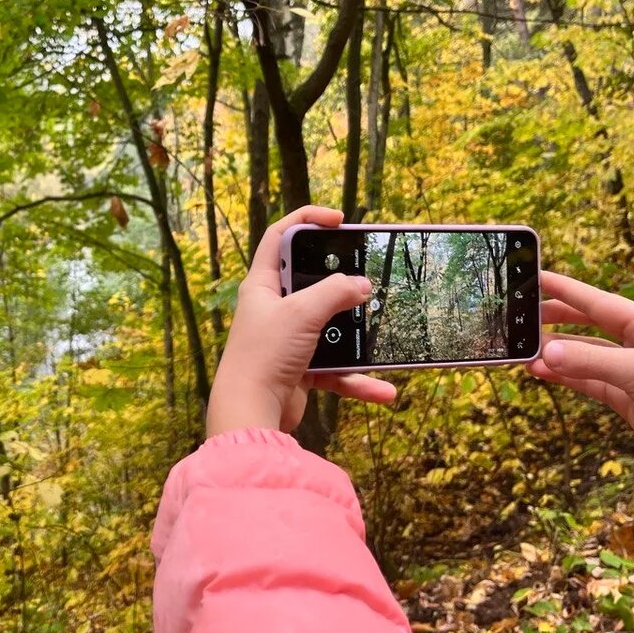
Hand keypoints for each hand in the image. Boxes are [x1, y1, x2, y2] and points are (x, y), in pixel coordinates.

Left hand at [206, 205, 395, 437]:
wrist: (250, 413)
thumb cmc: (265, 354)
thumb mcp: (302, 313)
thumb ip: (335, 292)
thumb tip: (361, 285)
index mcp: (261, 284)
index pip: (279, 236)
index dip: (306, 221)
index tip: (338, 220)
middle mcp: (272, 308)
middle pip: (310, 281)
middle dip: (340, 280)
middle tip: (367, 274)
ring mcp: (287, 338)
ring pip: (329, 326)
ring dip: (355, 335)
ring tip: (380, 332)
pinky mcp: (299, 368)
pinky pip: (335, 368)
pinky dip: (356, 378)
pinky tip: (383, 389)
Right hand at [527, 270, 633, 480]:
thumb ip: (592, 361)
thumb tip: (546, 354)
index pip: (600, 302)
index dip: (567, 290)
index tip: (535, 278)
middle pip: (590, 326)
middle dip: (557, 321)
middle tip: (522, 317)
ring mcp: (633, 375)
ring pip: (585, 357)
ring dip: (556, 355)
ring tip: (525, 353)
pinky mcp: (628, 402)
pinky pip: (588, 383)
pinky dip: (565, 378)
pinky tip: (543, 373)